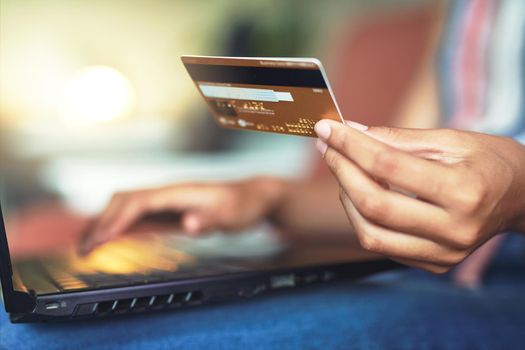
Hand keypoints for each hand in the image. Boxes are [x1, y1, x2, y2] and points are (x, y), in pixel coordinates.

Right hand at [79, 177, 282, 254]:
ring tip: (88, 244)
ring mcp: (168, 200)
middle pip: (125, 200)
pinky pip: (137, 213)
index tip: (101, 238)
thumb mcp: (233, 215)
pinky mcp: (170, 209)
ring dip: (105, 221)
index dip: (118, 219)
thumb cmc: (243, 205)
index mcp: (180, 192)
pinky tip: (112, 236)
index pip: (139, 201)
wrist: (253, 196)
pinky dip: (119, 224)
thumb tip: (189, 224)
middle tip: (85, 248)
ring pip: (127, 205)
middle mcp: (169, 192)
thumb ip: (210, 220)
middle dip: (102, 222)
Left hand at [314, 119, 524, 272]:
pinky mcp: (435, 265)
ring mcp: (444, 253)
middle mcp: (454, 229)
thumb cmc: (489, 161)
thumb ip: (397, 138)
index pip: (388, 166)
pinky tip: (362, 193)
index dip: (350, 145)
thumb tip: (349, 131)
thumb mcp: (450, 138)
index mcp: (464, 190)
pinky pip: (383, 245)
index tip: (327, 129)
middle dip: (341, 171)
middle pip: (374, 204)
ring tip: (343, 169)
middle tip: (327, 147)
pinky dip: (363, 218)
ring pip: (370, 233)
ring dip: (346, 198)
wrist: (523, 198)